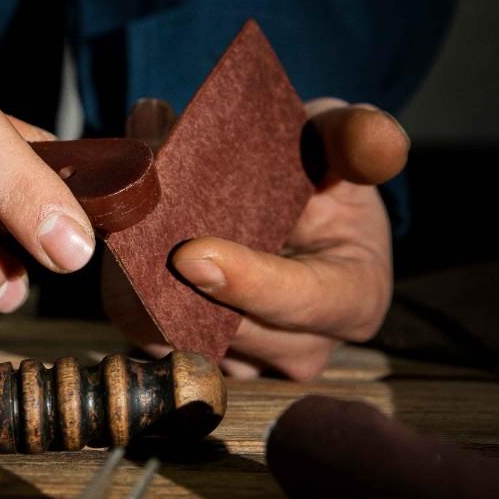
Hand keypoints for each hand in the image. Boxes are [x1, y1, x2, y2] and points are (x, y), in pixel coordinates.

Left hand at [103, 98, 408, 379]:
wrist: (285, 207)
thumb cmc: (320, 174)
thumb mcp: (340, 141)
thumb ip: (355, 136)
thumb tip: (378, 136)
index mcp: (354, 300)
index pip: (298, 301)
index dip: (245, 281)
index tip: (189, 254)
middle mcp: (302, 348)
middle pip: (226, 328)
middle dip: (174, 278)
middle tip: (133, 217)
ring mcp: (247, 362)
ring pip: (176, 338)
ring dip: (140, 282)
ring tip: (122, 219)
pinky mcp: (194, 360)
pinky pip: (148, 334)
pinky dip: (128, 288)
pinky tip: (120, 241)